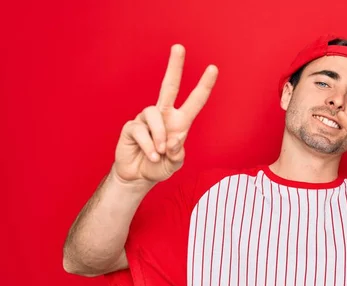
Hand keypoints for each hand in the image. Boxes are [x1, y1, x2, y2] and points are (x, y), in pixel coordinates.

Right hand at [113, 44, 217, 184]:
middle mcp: (164, 116)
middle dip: (174, 66)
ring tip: (160, 153)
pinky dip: (149, 146)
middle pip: (169, 86)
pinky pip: (141, 131)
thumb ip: (178, 154)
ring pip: (154, 114)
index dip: (204, 85)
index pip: (194, 101)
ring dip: (159, 137)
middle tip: (179, 47)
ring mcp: (146, 119)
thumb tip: (175, 139)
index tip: (213, 68)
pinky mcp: (132, 127)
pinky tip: (151, 155)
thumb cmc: (159, 167)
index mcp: (180, 122)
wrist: (138, 176)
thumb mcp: (175, 164)